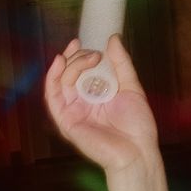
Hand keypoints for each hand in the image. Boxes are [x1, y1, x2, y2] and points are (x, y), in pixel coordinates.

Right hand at [41, 35, 160, 175]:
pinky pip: (52, 98)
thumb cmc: (138, 126)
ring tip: (85, 56)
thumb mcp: (131, 87)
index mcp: (96, 94)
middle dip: (77, 58)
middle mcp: (82, 101)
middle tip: (91, 52)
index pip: (80, 70)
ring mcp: (73, 111)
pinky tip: (59, 64)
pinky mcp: (67, 121)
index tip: (83, 41)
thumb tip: (113, 38)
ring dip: (70, 65)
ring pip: (60, 82)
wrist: (138, 151)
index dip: (78, 54)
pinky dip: (52, 79)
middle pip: (69, 74)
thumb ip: (121, 64)